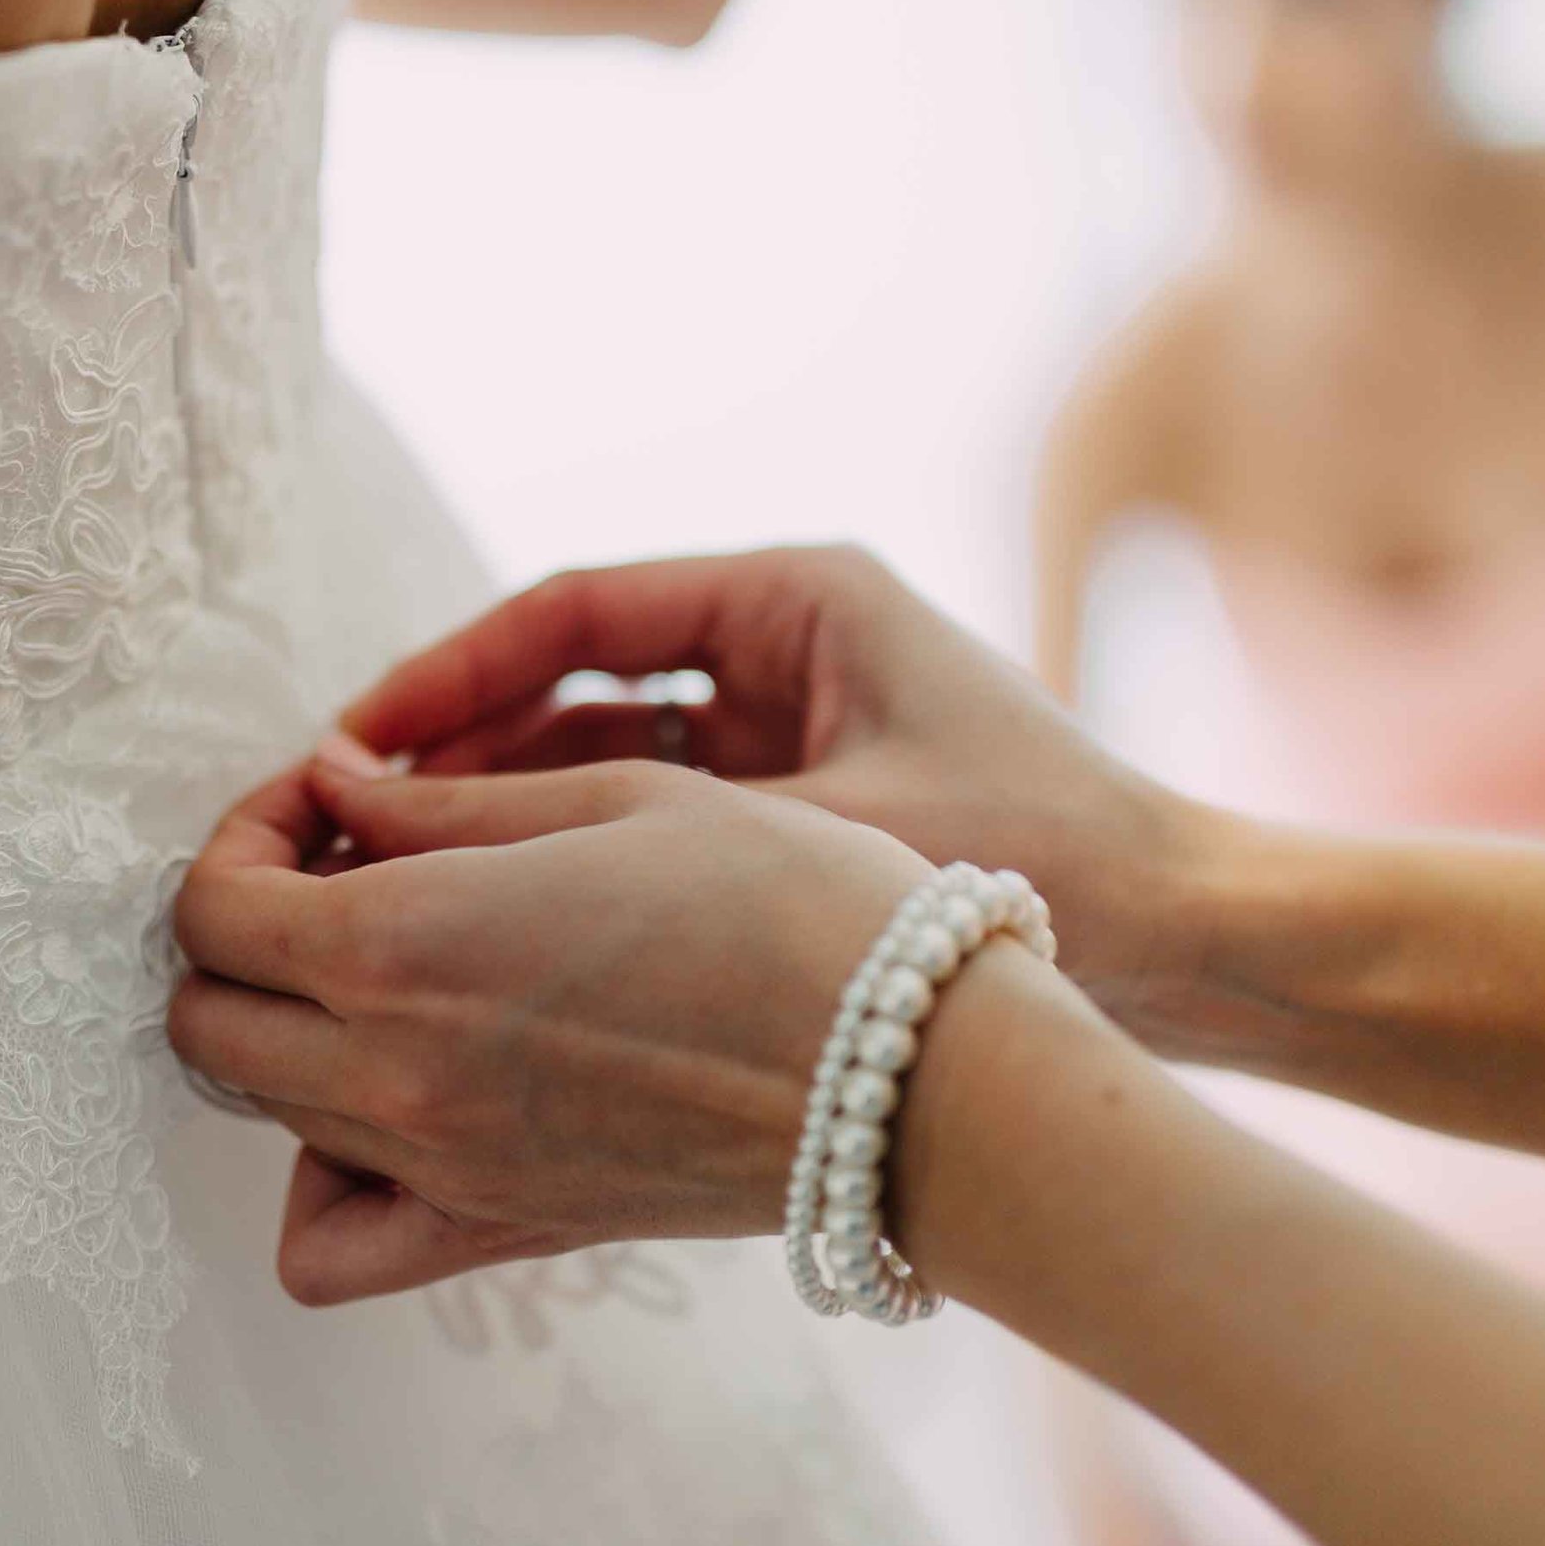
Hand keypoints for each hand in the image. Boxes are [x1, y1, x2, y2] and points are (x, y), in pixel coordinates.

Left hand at [170, 750, 932, 1304]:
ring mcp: (439, 1166)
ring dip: (280, 1023)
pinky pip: (331, 1243)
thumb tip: (333, 784)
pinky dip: (315, 1181)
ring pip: (261, 1107)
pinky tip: (379, 1105)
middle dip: (243, 924)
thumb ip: (439, 804)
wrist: (917, 1071)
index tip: (322, 799)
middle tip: (338, 867)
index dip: (245, 832)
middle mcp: (394, 1071)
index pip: (213, 905)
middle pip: (206, 1015)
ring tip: (380, 960)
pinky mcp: (498, 1227)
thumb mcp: (613, 798)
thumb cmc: (791, 905)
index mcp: (403, 945)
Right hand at [339, 547, 1220, 1046]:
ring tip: (393, 877)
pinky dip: (580, 854)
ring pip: (603, 753)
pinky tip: (495, 916)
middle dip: (460, 750)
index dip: (447, 676)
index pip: (573, 611)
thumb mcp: (823, 831)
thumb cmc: (1047, 864)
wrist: (1201, 948)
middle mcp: (785, 644)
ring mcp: (791, 725)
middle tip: (343, 824)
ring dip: (507, 806)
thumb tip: (428, 826)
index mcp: (797, 596)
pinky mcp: (802, 804)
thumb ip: (627, 824)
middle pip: (575, 680)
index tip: (350, 746)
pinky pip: (654, 816)